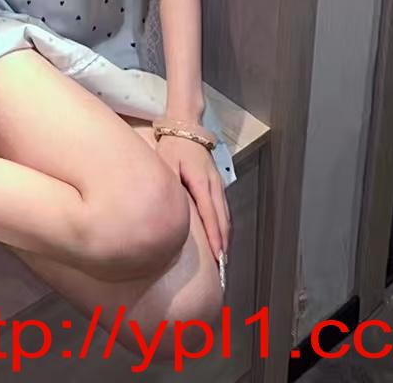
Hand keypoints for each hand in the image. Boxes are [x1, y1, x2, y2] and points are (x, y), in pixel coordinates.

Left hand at [154, 133, 230, 267]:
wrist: (185, 125)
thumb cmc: (172, 145)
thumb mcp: (166, 162)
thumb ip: (170, 185)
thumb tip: (171, 208)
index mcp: (202, 182)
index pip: (210, 215)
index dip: (215, 238)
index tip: (218, 257)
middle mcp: (214, 185)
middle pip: (222, 219)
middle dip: (223, 243)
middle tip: (222, 267)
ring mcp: (218, 183)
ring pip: (225, 215)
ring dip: (225, 235)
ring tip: (222, 257)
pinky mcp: (216, 182)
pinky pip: (223, 207)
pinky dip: (224, 224)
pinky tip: (221, 235)